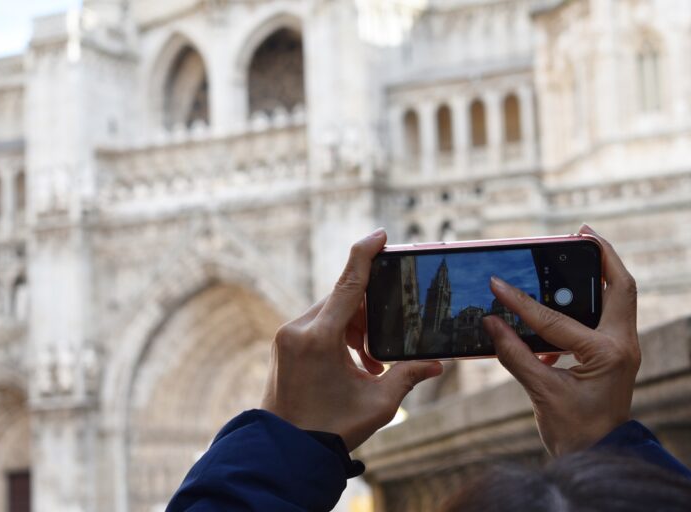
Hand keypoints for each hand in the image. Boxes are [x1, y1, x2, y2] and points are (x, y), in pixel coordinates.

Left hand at [261, 229, 442, 450]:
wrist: (284, 450)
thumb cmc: (330, 429)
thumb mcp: (378, 404)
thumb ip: (408, 376)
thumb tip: (437, 363)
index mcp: (320, 338)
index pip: (348, 284)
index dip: (366, 255)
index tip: (381, 235)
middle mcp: (298, 329)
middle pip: (343, 300)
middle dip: (369, 314)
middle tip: (384, 345)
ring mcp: (286, 336)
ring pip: (330, 312)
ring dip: (355, 329)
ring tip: (370, 365)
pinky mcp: (283, 344)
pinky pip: (317, 325)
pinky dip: (338, 336)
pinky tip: (353, 364)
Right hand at [482, 224, 639, 455]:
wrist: (599, 454)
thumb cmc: (575, 431)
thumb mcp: (541, 393)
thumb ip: (514, 354)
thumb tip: (489, 323)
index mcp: (607, 354)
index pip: (556, 319)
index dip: (521, 302)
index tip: (498, 283)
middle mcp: (622, 345)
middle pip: (621, 286)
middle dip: (602, 256)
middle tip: (580, 232)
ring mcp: (621, 348)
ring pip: (617, 297)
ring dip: (599, 273)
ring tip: (576, 251)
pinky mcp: (612, 354)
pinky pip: (603, 316)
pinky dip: (586, 300)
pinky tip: (562, 298)